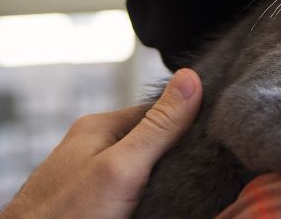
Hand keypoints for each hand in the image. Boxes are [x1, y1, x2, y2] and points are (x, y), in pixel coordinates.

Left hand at [0, 68, 202, 218]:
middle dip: (175, 153)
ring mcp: (90, 178)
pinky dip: (146, 196)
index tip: (213, 133)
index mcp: (98, 127)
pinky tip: (157, 203)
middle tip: (201, 167)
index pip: (157, 111)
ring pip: (141, 169)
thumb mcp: (123, 165)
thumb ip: (159, 125)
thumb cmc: (67, 215)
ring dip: (162, 178)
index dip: (186, 121)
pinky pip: (129, 192)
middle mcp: (92, 148)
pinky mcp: (92, 204)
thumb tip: (191, 76)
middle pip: (150, 141)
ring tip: (183, 186)